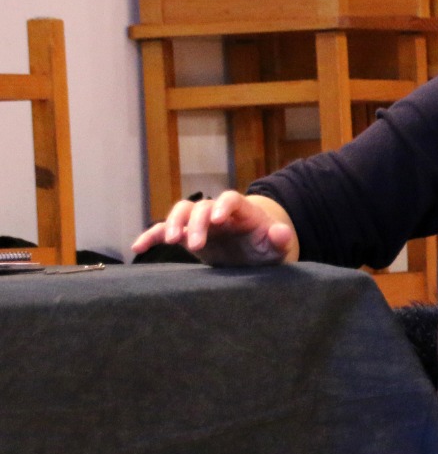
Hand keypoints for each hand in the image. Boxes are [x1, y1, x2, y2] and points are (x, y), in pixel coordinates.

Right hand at [131, 190, 296, 266]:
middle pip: (202, 207)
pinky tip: (138, 247)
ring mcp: (200, 222)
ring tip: (171, 240)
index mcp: (242, 212)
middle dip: (196, 223)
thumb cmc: (267, 248)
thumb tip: (282, 232)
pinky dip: (151, 236)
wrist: (255, 254)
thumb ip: (280, 239)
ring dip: (174, 223)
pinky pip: (165, 231)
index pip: (231, 199)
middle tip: (194, 245)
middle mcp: (218, 212)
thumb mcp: (277, 247)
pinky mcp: (187, 235)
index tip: (218, 220)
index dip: (223, 206)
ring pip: (182, 212)